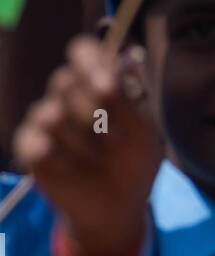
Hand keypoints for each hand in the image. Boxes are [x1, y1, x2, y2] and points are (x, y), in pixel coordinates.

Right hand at [12, 37, 160, 255]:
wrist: (120, 204)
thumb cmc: (135, 160)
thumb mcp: (143, 131)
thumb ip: (128, 100)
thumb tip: (111, 73)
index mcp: (98, 81)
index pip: (83, 52)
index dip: (90, 61)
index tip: (109, 83)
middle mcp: (67, 95)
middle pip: (63, 80)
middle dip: (92, 107)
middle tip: (113, 133)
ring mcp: (45, 119)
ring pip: (50, 114)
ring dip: (82, 141)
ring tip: (99, 157)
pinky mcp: (30, 148)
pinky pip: (38, 146)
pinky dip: (64, 161)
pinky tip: (77, 170)